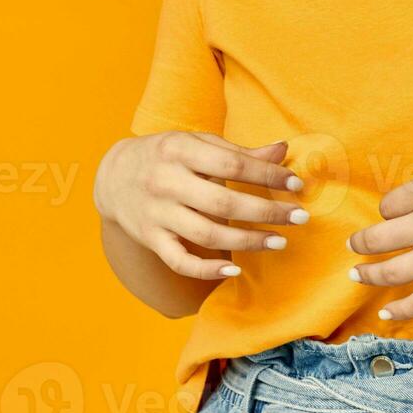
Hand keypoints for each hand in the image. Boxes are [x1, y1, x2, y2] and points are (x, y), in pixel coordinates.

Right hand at [95, 131, 306, 280]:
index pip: (233, 163)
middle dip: (266, 212)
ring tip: (278, 242)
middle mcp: (166, 181)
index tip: (296, 186)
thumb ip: (239, 151)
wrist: (113, 175)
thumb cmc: (166, 155)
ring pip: (206, 233)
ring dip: (247, 241)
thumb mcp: (198, 143)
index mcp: (181, 149)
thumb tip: (283, 150)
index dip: (268, 175)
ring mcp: (157, 213)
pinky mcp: (150, 239)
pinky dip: (206, 269)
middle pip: (223, 202)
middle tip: (299, 218)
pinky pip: (179, 261)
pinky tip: (234, 269)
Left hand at [346, 157, 412, 320]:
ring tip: (356, 275)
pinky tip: (385, 315)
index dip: (390, 211)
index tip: (392, 217)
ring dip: (366, 274)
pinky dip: (397, 312)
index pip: (391, 203)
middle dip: (362, 242)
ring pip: (387, 271)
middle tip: (355, 245)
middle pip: (377, 236)